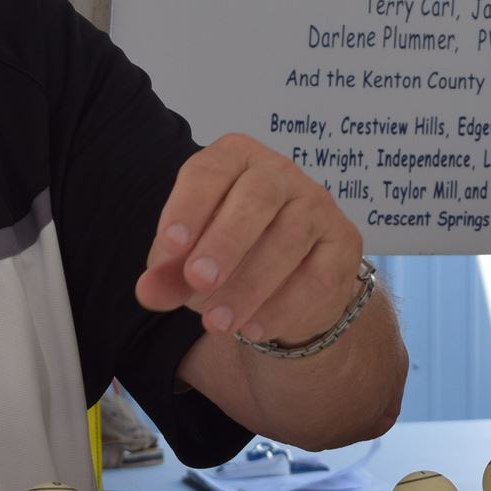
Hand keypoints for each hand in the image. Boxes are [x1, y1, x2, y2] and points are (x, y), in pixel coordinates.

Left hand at [136, 134, 366, 345]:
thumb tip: (147, 292)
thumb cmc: (229, 256)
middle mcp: (281, 173)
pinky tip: (254, 330)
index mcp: (235, 160)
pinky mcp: (344, 243)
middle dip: (226, 240)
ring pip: (291, 238)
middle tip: (198, 281)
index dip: (189, 206)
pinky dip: (283, 306)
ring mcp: (318, 205)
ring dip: (250, 285)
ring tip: (218, 323)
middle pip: (258, 196)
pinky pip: (318, 274)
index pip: (210, 171)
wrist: (287, 284)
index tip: (170, 245)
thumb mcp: (189, 262)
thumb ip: (169, 274)